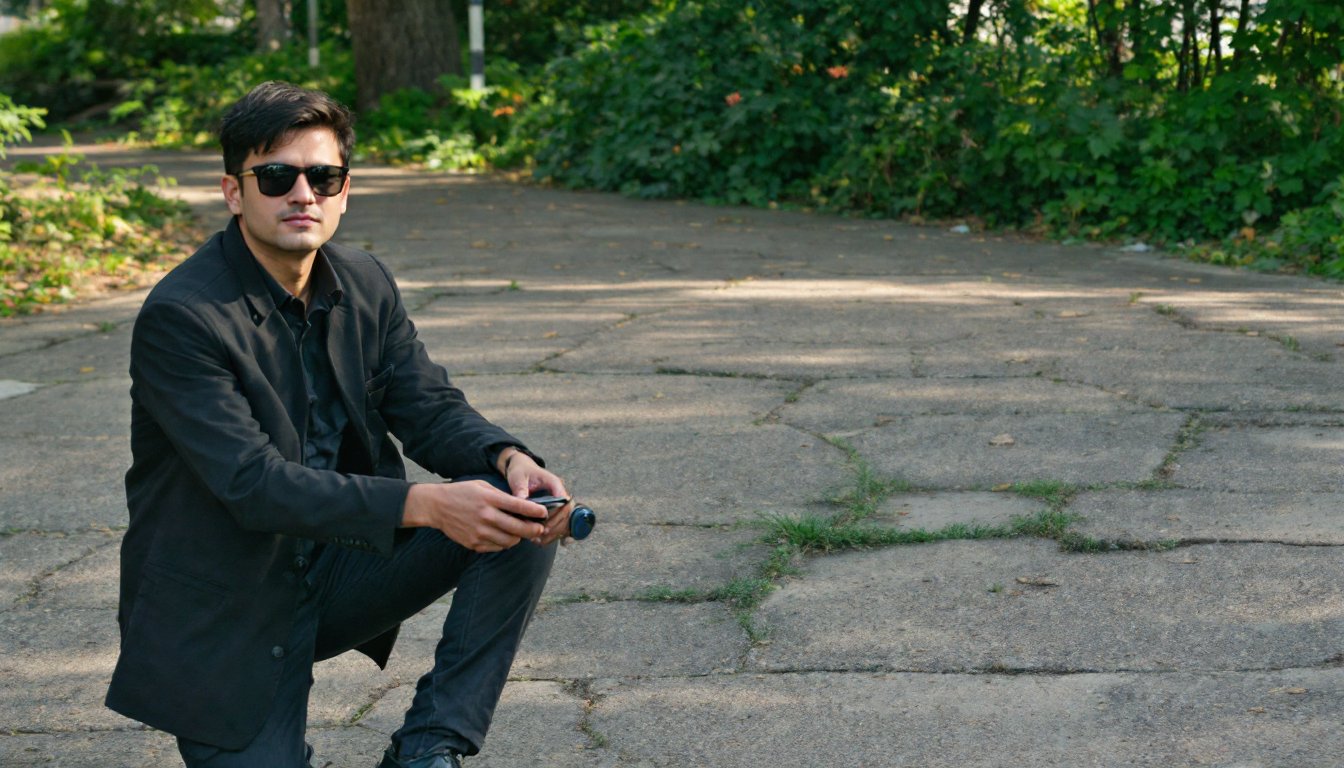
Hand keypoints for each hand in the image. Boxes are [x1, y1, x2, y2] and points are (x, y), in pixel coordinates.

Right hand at [401, 480, 547, 551]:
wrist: (437, 506)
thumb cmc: (462, 493)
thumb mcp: (482, 486)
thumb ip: (502, 496)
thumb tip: (523, 506)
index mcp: (489, 499)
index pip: (519, 506)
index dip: (535, 511)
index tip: (545, 512)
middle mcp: (486, 516)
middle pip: (518, 528)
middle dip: (534, 529)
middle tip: (540, 529)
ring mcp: (479, 532)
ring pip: (510, 541)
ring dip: (520, 538)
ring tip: (523, 533)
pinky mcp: (474, 544)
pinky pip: (497, 547)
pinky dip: (505, 543)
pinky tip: (506, 537)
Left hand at [498, 448, 571, 546]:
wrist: (522, 469)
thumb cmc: (521, 472)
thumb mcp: (518, 478)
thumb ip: (520, 489)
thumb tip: (521, 502)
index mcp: (554, 483)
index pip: (563, 499)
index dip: (556, 512)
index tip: (543, 521)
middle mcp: (560, 492)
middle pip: (566, 512)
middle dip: (555, 525)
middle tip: (541, 533)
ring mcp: (559, 502)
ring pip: (565, 520)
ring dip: (554, 532)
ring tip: (538, 540)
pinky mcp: (555, 510)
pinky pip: (559, 524)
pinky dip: (552, 534)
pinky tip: (540, 541)